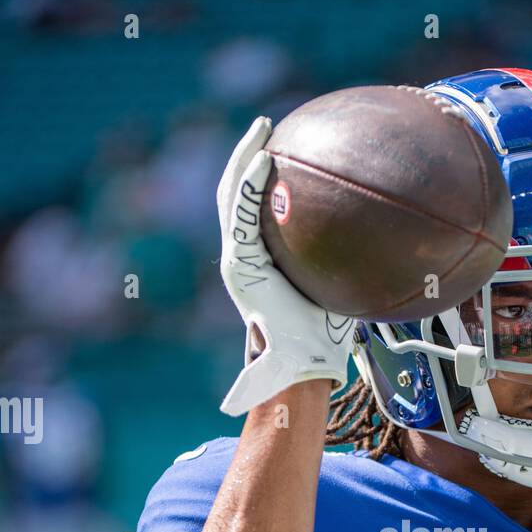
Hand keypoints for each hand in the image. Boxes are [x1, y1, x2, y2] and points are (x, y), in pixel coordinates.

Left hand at [217, 117, 355, 415]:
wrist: (295, 356)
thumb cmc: (294, 358)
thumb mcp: (277, 367)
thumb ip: (256, 382)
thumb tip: (230, 406)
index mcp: (242, 270)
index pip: (240, 218)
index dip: (249, 190)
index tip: (265, 163)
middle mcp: (239, 252)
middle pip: (234, 194)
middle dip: (244, 158)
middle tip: (263, 126)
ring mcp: (251, 246)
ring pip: (247, 193)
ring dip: (254, 159)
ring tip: (273, 129)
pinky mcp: (266, 245)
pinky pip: (268, 203)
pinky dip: (276, 179)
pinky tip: (300, 159)